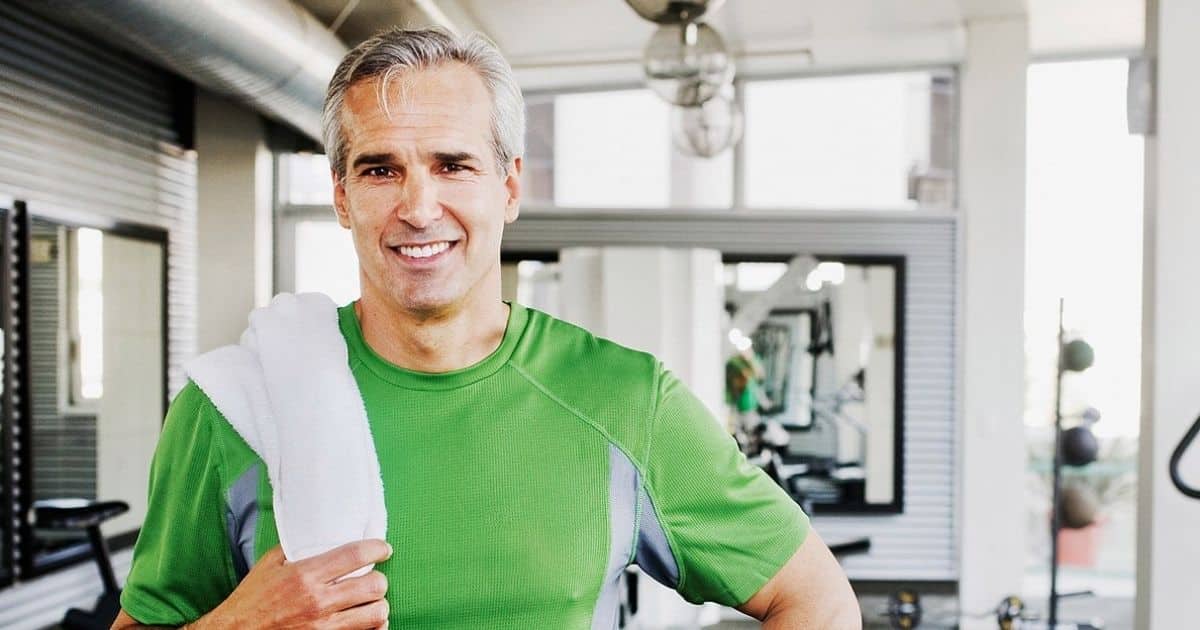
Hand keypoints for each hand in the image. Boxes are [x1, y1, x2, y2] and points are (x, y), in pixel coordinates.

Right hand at [197, 539, 392, 629]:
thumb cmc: (250, 601)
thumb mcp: (269, 566)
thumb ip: (295, 548)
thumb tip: (318, 532)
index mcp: (305, 576)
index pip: (355, 555)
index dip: (377, 547)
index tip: (383, 548)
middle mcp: (318, 602)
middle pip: (374, 585)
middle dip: (378, 579)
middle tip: (372, 577)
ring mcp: (324, 628)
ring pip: (376, 614)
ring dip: (378, 605)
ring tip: (370, 601)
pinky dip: (373, 628)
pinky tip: (366, 621)